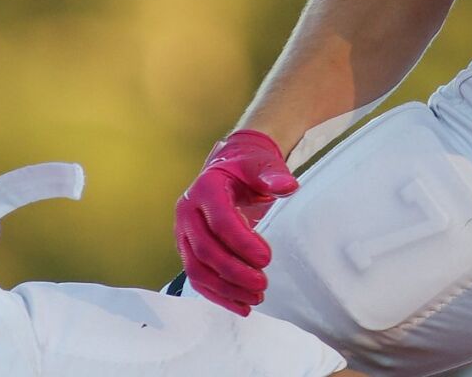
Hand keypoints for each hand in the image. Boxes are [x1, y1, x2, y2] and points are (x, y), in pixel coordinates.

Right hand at [174, 129, 297, 315]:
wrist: (229, 168)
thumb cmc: (246, 168)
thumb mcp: (261, 165)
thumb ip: (273, 176)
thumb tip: (287, 187)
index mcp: (205, 188)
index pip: (220, 222)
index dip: (242, 243)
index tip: (267, 259)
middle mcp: (187, 211)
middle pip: (206, 250)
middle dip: (234, 272)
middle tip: (263, 284)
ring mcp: (183, 232)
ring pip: (197, 269)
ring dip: (226, 289)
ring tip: (256, 298)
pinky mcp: (187, 249)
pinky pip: (197, 278)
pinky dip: (217, 295)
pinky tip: (241, 305)